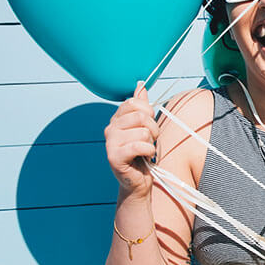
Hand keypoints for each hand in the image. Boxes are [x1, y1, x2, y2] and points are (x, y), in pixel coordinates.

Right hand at [104, 81, 158, 200]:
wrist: (138, 180)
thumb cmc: (142, 153)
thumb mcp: (144, 126)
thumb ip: (141, 105)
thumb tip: (140, 84)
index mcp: (117, 119)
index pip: (135, 102)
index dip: (148, 112)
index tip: (149, 125)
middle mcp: (110, 128)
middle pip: (141, 116)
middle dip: (153, 129)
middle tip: (150, 140)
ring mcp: (110, 142)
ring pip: (143, 132)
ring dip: (152, 142)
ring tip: (146, 150)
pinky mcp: (114, 157)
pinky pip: (140, 146)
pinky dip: (148, 152)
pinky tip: (144, 157)